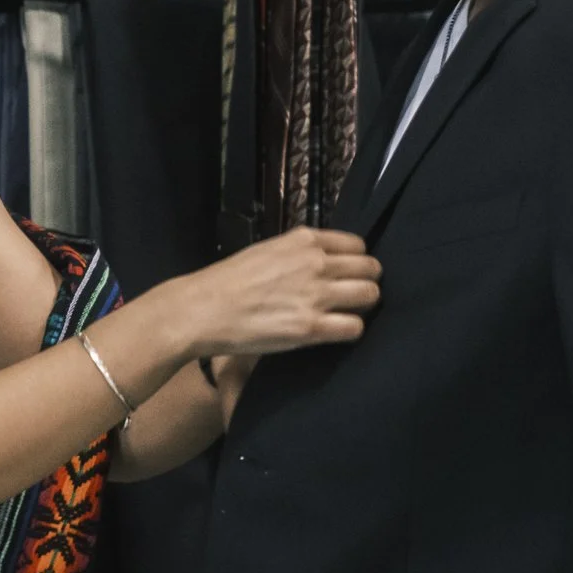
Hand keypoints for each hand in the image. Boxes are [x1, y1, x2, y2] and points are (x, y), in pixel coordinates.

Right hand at [179, 229, 380, 358]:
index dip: (354, 261)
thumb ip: (297, 254)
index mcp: (304, 240)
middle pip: (370, 269)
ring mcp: (316, 295)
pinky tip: (333, 332)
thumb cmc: (226, 281)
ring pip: (370, 295)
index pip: (357, 245)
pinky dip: (349, 331)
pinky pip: (354, 328)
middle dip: (365, 282)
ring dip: (362, 306)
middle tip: (350, 296)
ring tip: (345, 314)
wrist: (202, 309)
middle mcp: (316, 262)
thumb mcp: (265, 251)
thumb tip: (321, 265)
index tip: (345, 274)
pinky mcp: (311, 327)